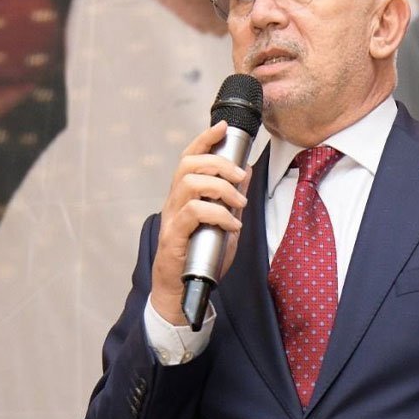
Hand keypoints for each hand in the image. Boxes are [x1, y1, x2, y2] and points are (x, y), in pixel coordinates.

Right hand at [151, 121, 250, 325]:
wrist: (181, 291)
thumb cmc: (200, 257)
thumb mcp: (224, 222)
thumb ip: (232, 198)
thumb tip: (246, 170)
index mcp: (183, 195)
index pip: (189, 157)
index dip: (204, 139)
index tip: (223, 127)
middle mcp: (174, 202)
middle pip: (188, 165)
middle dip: (218, 163)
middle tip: (240, 176)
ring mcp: (172, 219)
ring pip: (190, 184)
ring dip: (221, 189)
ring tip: (239, 202)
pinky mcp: (174, 237)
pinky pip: (194, 213)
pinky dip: (218, 214)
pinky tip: (232, 225)